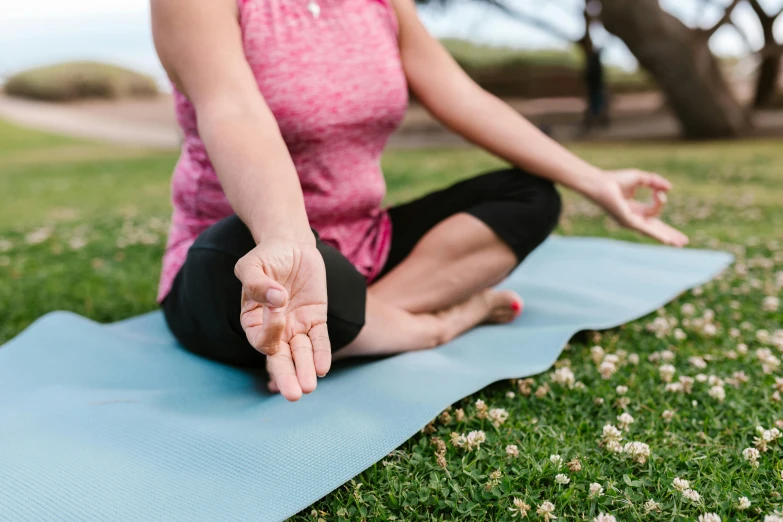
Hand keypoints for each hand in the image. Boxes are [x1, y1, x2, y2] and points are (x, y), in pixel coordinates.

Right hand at [234, 240, 330, 400]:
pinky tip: (323, 369)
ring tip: (309, 388)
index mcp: (252, 320)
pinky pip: (319, 340)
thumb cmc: (266, 257)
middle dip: (287, 376)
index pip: (261, 338)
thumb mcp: (252, 265)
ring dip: (305, 370)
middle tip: (293, 395)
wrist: (291, 245)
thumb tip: (275, 299)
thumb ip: (256, 282)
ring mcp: (296, 325)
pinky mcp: (316, 318)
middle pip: (279, 358)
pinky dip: (322, 353)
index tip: (277, 306)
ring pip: (301, 353)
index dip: (270, 330)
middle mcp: (275, 329)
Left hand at [590, 169, 688, 246]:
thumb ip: (655, 182)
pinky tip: (667, 240)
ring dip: (667, 237)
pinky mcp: (628, 221)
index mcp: (634, 210)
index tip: (658, 192)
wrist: (600, 182)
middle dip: (669, 234)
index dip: (660, 201)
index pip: (654, 211)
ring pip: (652, 231)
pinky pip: (646, 230)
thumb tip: (669, 188)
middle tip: (684, 242)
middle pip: (655, 229)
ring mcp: (630, 221)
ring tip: (680, 244)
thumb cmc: (615, 179)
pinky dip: (657, 235)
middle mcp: (632, 218)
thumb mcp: (640, 178)